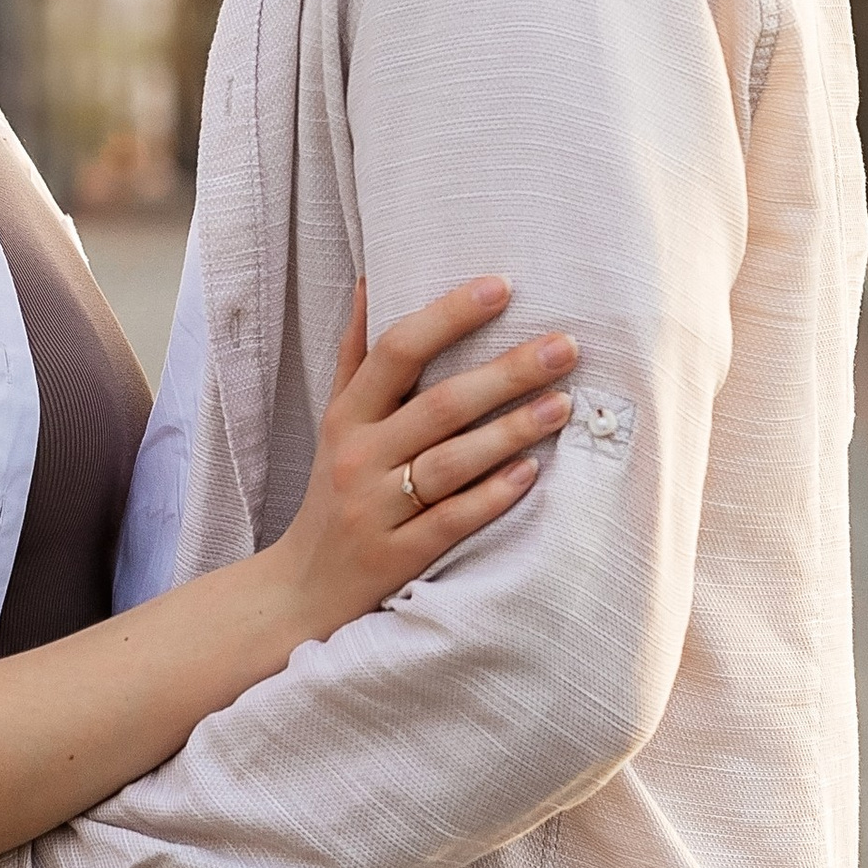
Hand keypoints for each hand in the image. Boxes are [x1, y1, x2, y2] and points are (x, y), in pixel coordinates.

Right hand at [270, 278, 576, 639]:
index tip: (501, 286)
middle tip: (565, 346)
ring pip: (450, 462)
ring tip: (562, 404)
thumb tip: (372, 280)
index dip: (448, 316)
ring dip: (510, 431)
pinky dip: (492, 495)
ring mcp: (377, 508)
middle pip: (438, 405)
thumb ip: (357, 356)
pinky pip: (452, 520)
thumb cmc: (334, 491)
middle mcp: (358, 457)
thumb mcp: (335, 422)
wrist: (302, 586)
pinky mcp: (399, 555)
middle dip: (506, 372)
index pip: (396, 352)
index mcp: (347, 417)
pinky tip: (531, 473)